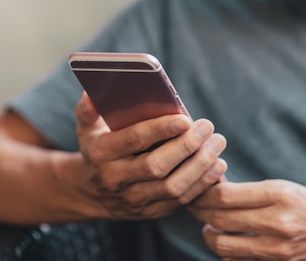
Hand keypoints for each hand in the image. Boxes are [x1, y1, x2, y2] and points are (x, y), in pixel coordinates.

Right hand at [75, 91, 226, 219]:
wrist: (91, 192)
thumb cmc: (98, 149)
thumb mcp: (87, 128)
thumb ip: (89, 109)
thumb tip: (91, 92)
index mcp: (101, 153)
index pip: (134, 140)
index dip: (160, 129)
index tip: (185, 119)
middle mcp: (116, 179)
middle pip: (156, 166)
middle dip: (186, 146)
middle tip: (207, 127)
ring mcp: (134, 200)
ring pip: (173, 187)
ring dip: (200, 165)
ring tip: (217, 143)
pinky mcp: (152, 212)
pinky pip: (181, 201)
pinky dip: (202, 183)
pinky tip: (217, 165)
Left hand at [189, 180, 305, 260]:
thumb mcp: (294, 190)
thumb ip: (259, 191)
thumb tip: (222, 188)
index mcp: (281, 193)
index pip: (226, 194)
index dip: (204, 192)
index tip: (198, 188)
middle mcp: (277, 221)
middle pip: (220, 218)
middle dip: (200, 212)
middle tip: (193, 206)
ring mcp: (278, 248)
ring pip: (224, 245)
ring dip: (209, 236)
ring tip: (209, 228)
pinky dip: (228, 254)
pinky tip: (228, 244)